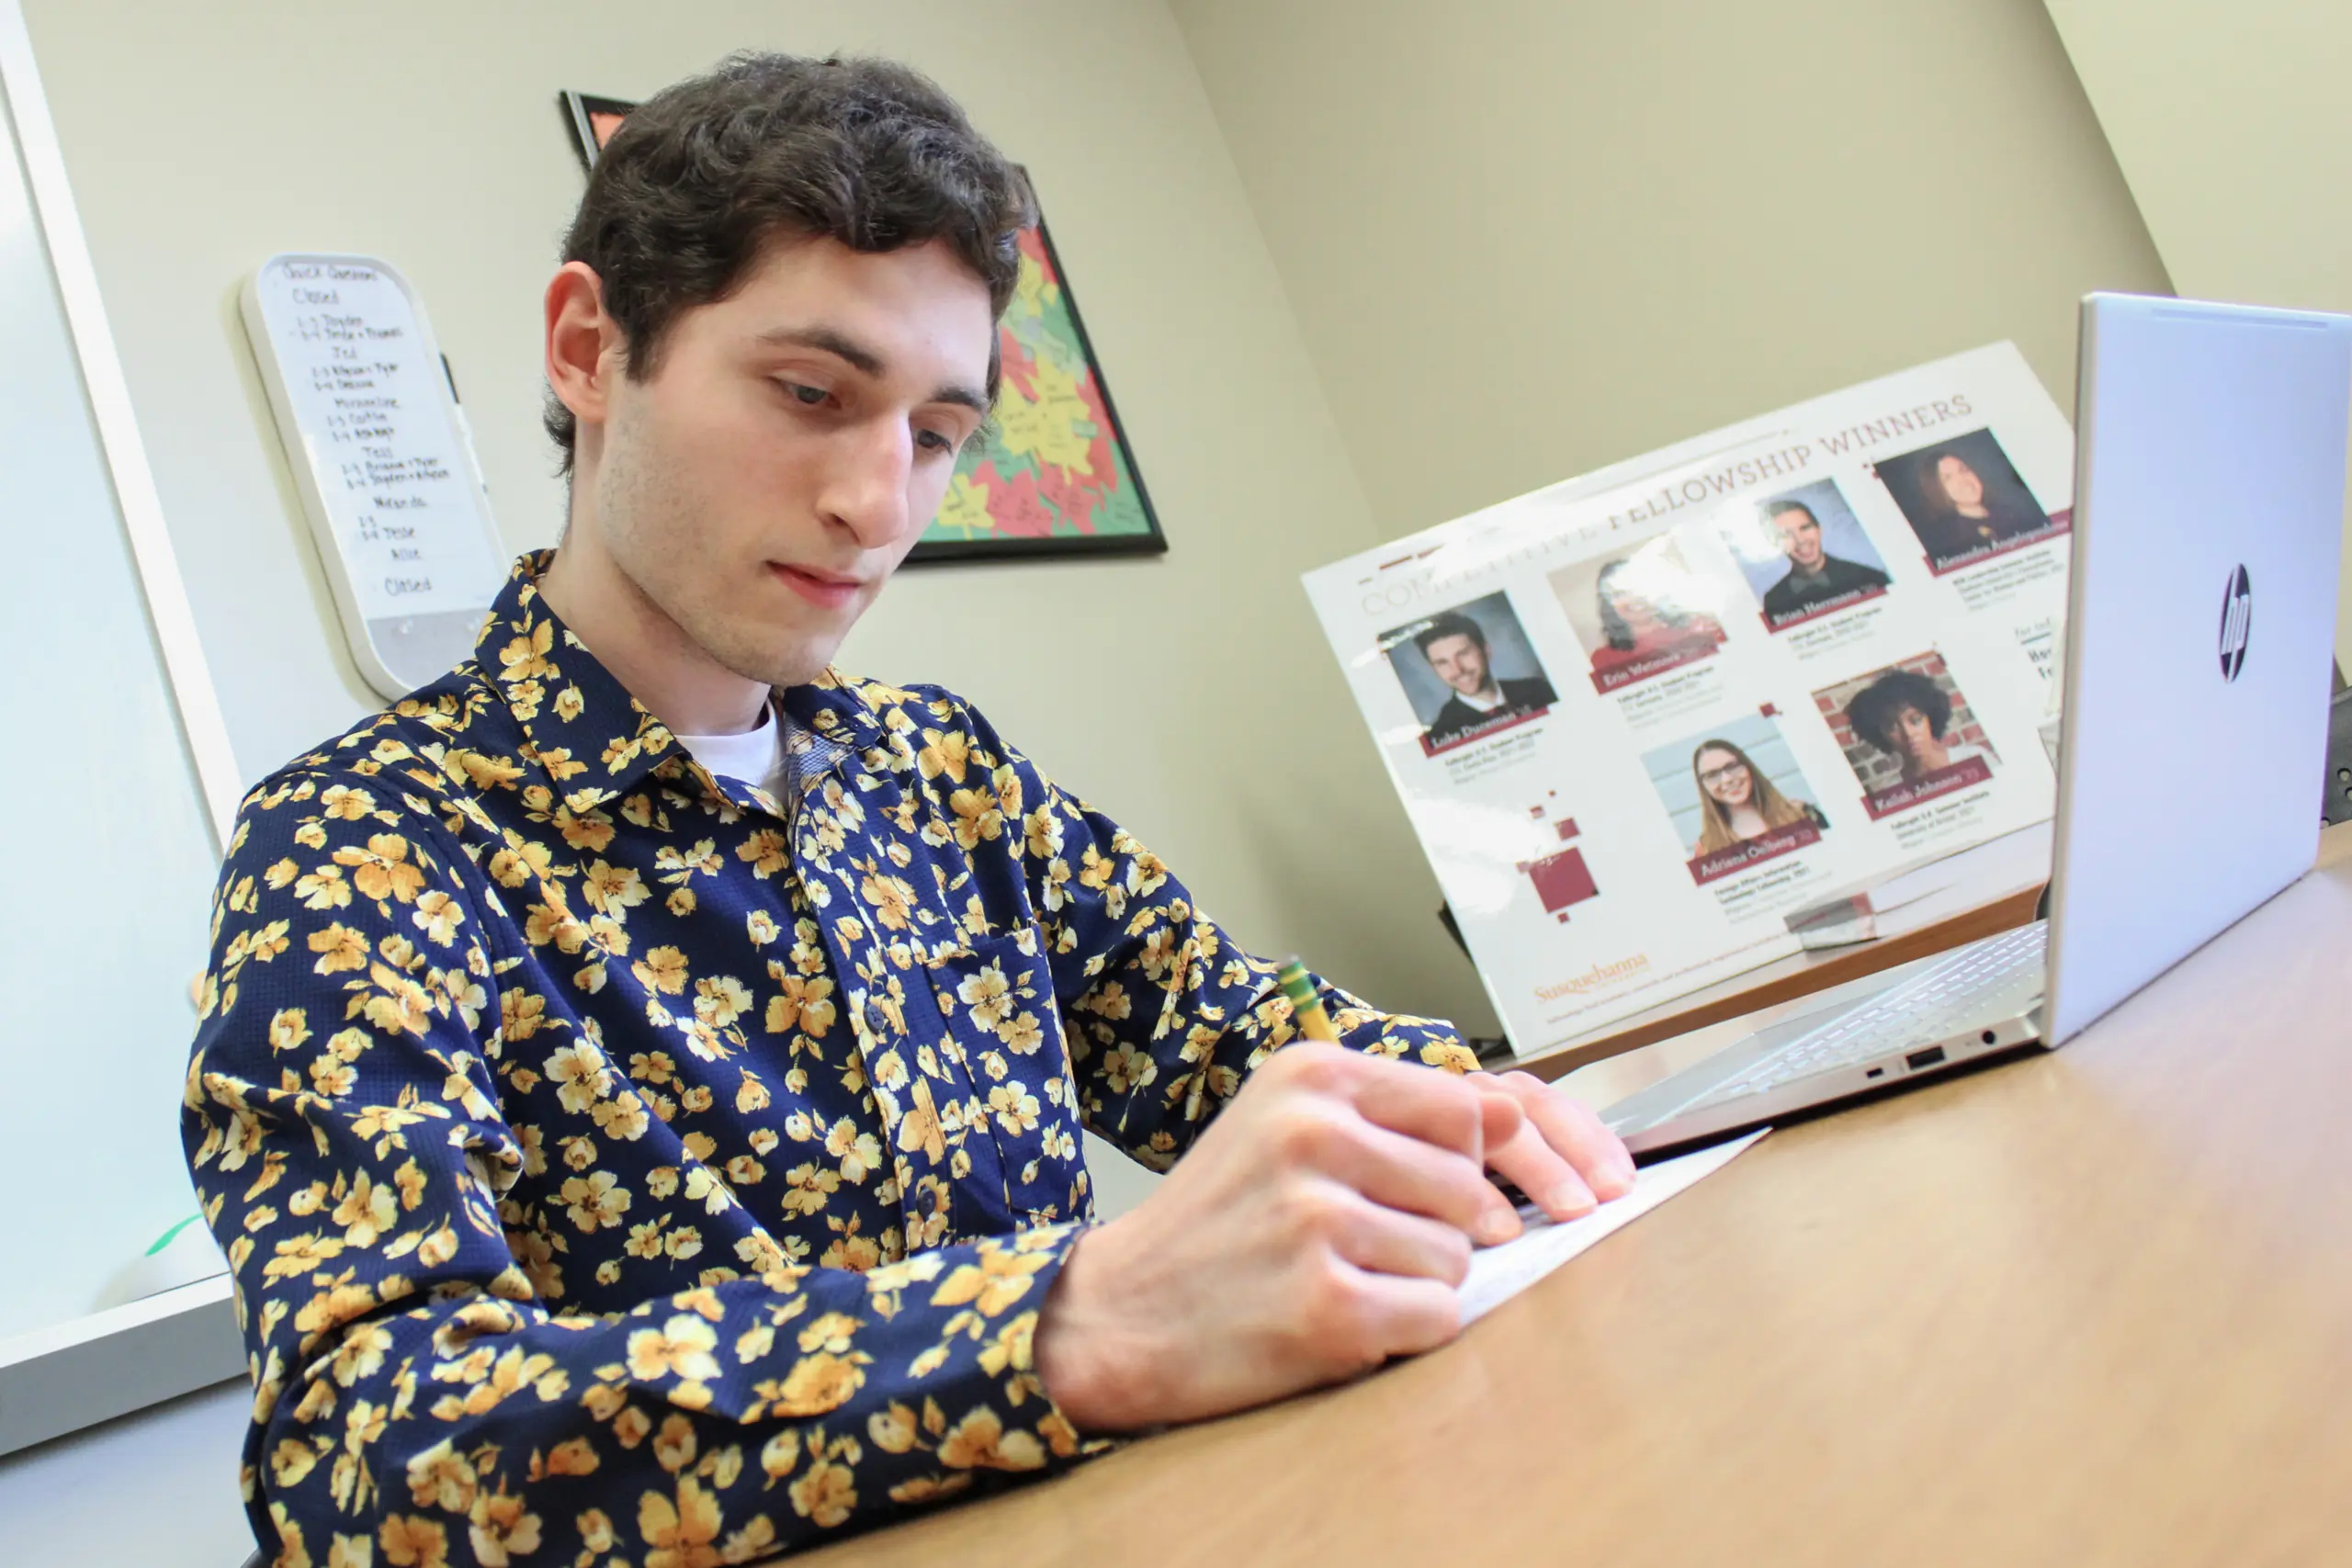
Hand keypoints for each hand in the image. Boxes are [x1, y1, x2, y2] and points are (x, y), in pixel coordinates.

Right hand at [1033, 1045, 1624, 1431]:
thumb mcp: (1287, 1127)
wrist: (1117, 1311)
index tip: (1542, 1193)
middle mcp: (1317, 1135)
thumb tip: (1522, 1126)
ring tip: (1340, 1279)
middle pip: (1474, 1190)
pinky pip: (1436, 1318)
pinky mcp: (1327, 1304)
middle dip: (1444, 1234)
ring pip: (1458, 1259)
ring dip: (1418, 1286)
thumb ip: (1393, 1115)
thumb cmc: (1216, 1220)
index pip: (1473, 1109)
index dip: (1509, 1160)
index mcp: (1314, 1077)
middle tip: (1371, 1249)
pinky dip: (1406, 1332)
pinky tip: (1342, 1320)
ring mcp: (1319, 1219)